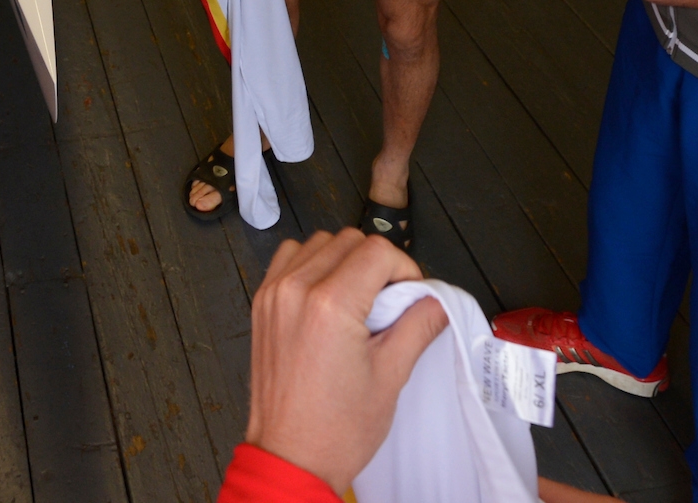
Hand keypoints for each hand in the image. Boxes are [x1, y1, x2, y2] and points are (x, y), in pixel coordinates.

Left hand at [245, 229, 446, 492]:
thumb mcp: (391, 376)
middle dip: (377, 264)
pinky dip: (312, 265)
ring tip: (359, 300)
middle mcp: (295, 290)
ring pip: (318, 243)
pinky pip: (289, 259)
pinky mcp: (261, 305)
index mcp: (329, 305)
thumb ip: (417, 326)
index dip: (404, 269)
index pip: (377, 251)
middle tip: (390, 302)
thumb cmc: (336, 428)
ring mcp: (273, 295)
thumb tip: (436, 300)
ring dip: (344, 260)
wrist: (290, 457)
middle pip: (349, 241)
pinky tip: (328, 297)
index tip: (411, 296)